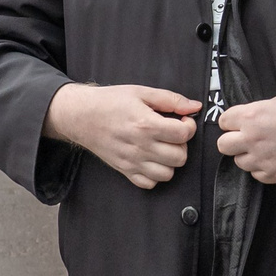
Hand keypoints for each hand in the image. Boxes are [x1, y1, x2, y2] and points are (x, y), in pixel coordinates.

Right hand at [46, 83, 199, 188]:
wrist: (81, 116)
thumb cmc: (109, 102)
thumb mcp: (141, 92)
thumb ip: (170, 99)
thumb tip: (194, 106)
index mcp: (146, 124)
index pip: (183, 135)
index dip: (189, 126)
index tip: (182, 121)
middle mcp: (140, 146)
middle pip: (180, 157)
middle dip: (182, 145)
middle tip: (173, 134)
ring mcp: (132, 162)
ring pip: (168, 174)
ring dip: (170, 161)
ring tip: (162, 147)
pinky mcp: (125, 171)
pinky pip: (150, 184)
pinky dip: (155, 174)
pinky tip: (152, 159)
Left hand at [216, 93, 275, 184]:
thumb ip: (257, 111)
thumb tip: (247, 119)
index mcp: (252, 116)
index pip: (223, 121)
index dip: (231, 121)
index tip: (237, 123)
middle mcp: (252, 138)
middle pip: (223, 145)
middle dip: (231, 140)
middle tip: (244, 138)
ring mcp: (262, 159)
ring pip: (239, 162)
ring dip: (247, 155)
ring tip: (263, 149)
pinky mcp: (274, 175)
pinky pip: (256, 175)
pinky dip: (261, 168)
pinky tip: (273, 159)